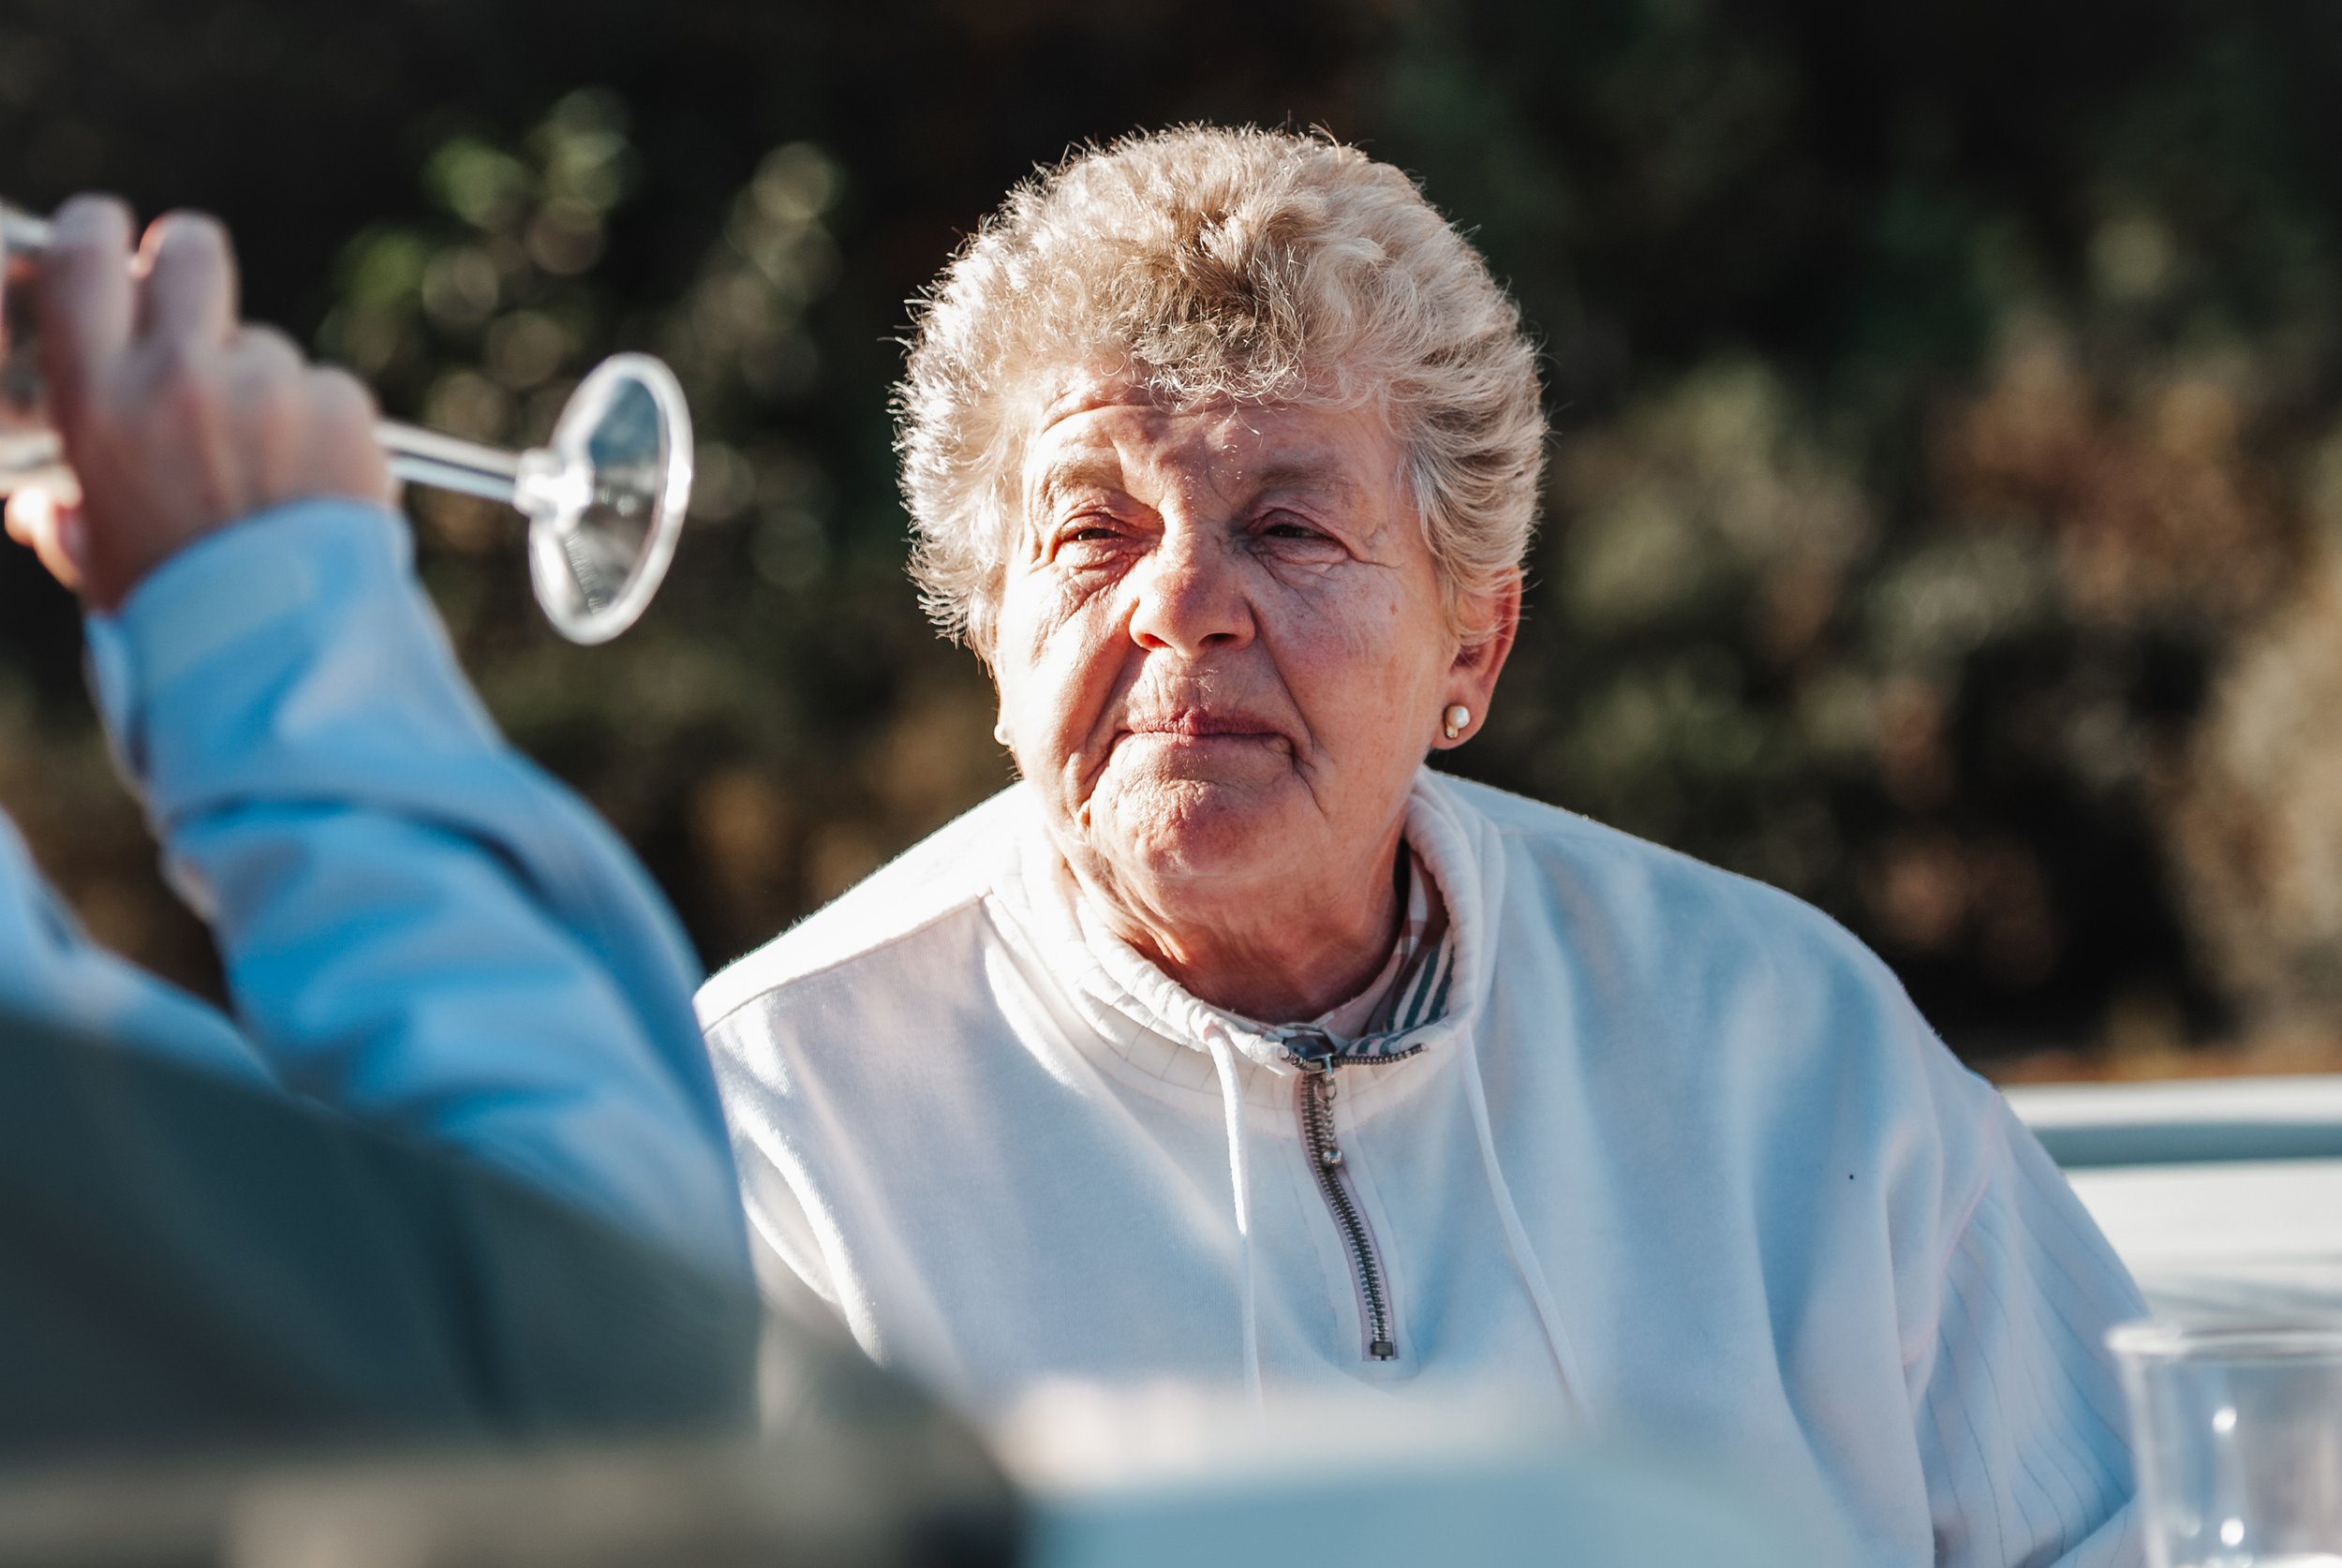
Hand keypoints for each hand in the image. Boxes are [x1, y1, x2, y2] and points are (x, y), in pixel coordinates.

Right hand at [17, 195, 390, 609]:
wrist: (283, 653)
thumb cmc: (181, 613)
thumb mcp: (99, 560)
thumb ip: (69, 513)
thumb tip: (46, 499)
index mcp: (100, 402)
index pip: (83, 255)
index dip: (96, 231)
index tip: (106, 237)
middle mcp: (180, 377)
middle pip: (192, 250)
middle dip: (190, 267)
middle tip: (195, 318)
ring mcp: (268, 388)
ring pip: (267, 346)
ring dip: (264, 388)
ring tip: (265, 472)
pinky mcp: (343, 409)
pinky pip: (328, 392)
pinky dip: (322, 430)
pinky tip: (313, 489)